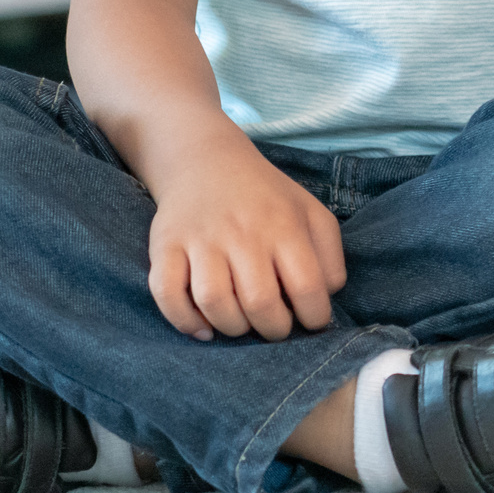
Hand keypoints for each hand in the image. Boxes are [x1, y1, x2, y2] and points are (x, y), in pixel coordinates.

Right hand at [144, 138, 347, 340]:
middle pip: (260, 301)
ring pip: (214, 302)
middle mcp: (242, 232)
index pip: (308, 286)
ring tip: (243, 325)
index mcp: (285, 225)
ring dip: (232, 328)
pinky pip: (167, 294)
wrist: (207, 162)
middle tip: (275, 328)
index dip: (314, 317)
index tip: (311, 323)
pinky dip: (184, 321)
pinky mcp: (165, 246)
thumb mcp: (311, 213)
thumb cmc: (267, 198)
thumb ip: (328, 255)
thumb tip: (325, 297)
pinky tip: (203, 329)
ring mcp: (201, 240)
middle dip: (273, 330)